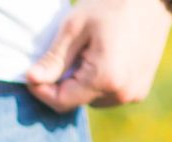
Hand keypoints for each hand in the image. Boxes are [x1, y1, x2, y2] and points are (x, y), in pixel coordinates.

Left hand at [25, 0, 171, 111]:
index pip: (60, 102)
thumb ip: (53, 58)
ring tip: (89, 51)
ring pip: (91, 99)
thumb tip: (31, 79)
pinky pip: (108, 94)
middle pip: (76, 101)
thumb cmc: (113, 3)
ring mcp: (134, 94)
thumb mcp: (76, 26)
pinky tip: (105, 56)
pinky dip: (99, 81)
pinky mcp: (140, 90)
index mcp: (106, 78)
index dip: (42, 90)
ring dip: (81, 82)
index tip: (32, 73)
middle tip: (68, 52)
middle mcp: (122, 93)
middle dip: (63, 82)